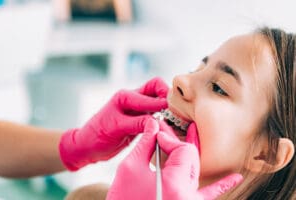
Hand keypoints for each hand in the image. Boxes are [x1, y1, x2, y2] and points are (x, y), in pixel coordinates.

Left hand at [59, 77, 168, 169]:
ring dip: (166, 106)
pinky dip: (163, 116)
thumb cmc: (96, 136)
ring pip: (157, 99)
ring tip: (174, 117)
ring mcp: (136, 109)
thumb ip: (137, 123)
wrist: (87, 146)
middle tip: (176, 109)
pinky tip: (167, 125)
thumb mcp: (116, 129)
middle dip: (167, 95)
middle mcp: (132, 99)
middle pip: (156, 87)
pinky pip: (155, 113)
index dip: (163, 102)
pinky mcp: (139, 119)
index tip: (173, 112)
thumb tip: (157, 121)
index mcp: (125, 97)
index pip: (151, 93)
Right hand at [107, 119, 242, 199]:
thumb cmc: (122, 199)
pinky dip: (221, 186)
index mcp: (175, 185)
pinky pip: (208, 194)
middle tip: (162, 132)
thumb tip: (153, 127)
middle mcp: (188, 195)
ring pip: (196, 170)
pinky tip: (234, 178)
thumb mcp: (130, 169)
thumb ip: (144, 144)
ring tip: (192, 132)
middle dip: (175, 143)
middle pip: (191, 158)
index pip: (183, 150)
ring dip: (190, 152)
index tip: (156, 134)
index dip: (169, 138)